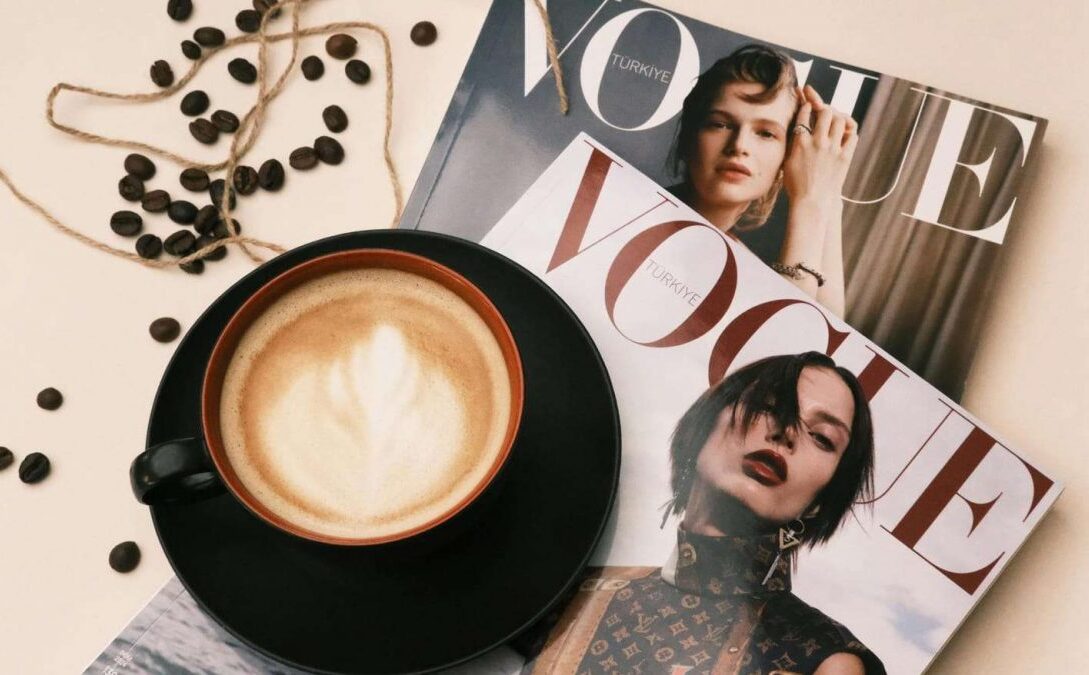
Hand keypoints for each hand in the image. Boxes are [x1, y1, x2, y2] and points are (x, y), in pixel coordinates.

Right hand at [782, 85, 857, 211]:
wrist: (812, 202)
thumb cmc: (796, 185)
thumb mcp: (787, 161)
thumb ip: (793, 142)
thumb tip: (797, 128)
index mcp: (800, 141)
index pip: (805, 113)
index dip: (807, 105)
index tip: (808, 105)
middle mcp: (817, 141)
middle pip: (826, 111)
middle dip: (824, 107)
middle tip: (823, 110)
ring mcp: (833, 148)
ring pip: (840, 120)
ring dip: (838, 116)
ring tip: (835, 119)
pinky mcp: (845, 156)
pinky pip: (853, 135)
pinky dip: (849, 130)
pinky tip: (844, 133)